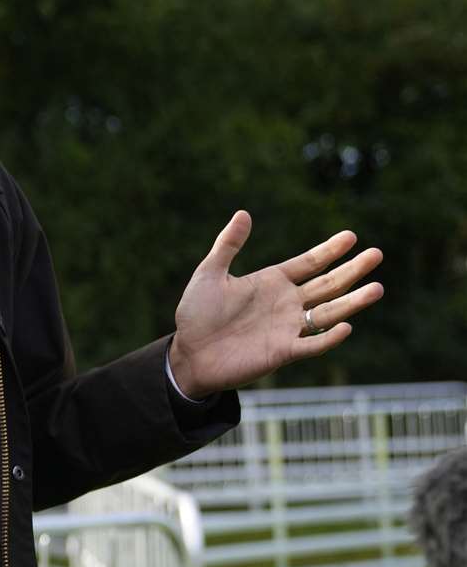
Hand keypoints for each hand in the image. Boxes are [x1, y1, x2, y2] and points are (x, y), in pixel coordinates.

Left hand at [167, 211, 383, 398]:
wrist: (188, 353)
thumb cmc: (197, 314)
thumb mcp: (210, 273)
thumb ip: (228, 245)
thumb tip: (244, 213)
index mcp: (272, 282)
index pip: (309, 263)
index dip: (330, 250)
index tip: (352, 236)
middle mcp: (286, 303)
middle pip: (327, 285)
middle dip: (352, 270)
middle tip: (377, 254)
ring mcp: (287, 328)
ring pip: (328, 313)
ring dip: (352, 302)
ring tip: (377, 288)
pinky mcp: (282, 352)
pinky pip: (311, 344)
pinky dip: (328, 338)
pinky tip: (346, 326)